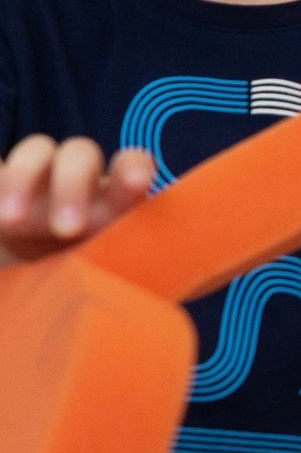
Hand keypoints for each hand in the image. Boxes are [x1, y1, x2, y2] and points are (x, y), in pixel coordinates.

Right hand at [0, 135, 155, 262]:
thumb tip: (132, 301)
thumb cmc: (90, 265)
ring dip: (22, 180)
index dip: (134, 168)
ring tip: (9, 220)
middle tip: (67, 229)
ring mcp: (42, 170)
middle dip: (73, 186)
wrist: (46, 262)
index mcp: (116, 195)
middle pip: (81, 156)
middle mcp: (81, 174)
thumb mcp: (106, 266)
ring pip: (37, 151)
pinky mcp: (6, 179)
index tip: (136, 182)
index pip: (132, 165)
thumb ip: (120, 265)